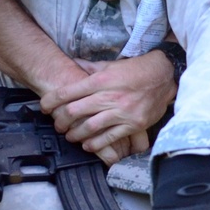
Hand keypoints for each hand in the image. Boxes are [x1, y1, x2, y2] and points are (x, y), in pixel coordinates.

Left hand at [41, 52, 175, 155]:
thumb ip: (90, 68)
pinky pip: (109, 138)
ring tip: (70, 136)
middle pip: (76, 111)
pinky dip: (95, 144)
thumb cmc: (136, 70)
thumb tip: (71, 64)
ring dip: (75, 134)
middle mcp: (110, 96)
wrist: (164, 77)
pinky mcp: (133, 124)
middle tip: (57, 124)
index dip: (52, 101)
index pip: (70, 92)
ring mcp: (122, 112)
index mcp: (102, 79)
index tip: (44, 106)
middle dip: (61, 120)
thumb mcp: (112, 65)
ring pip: (90, 127)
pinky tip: (88, 145)